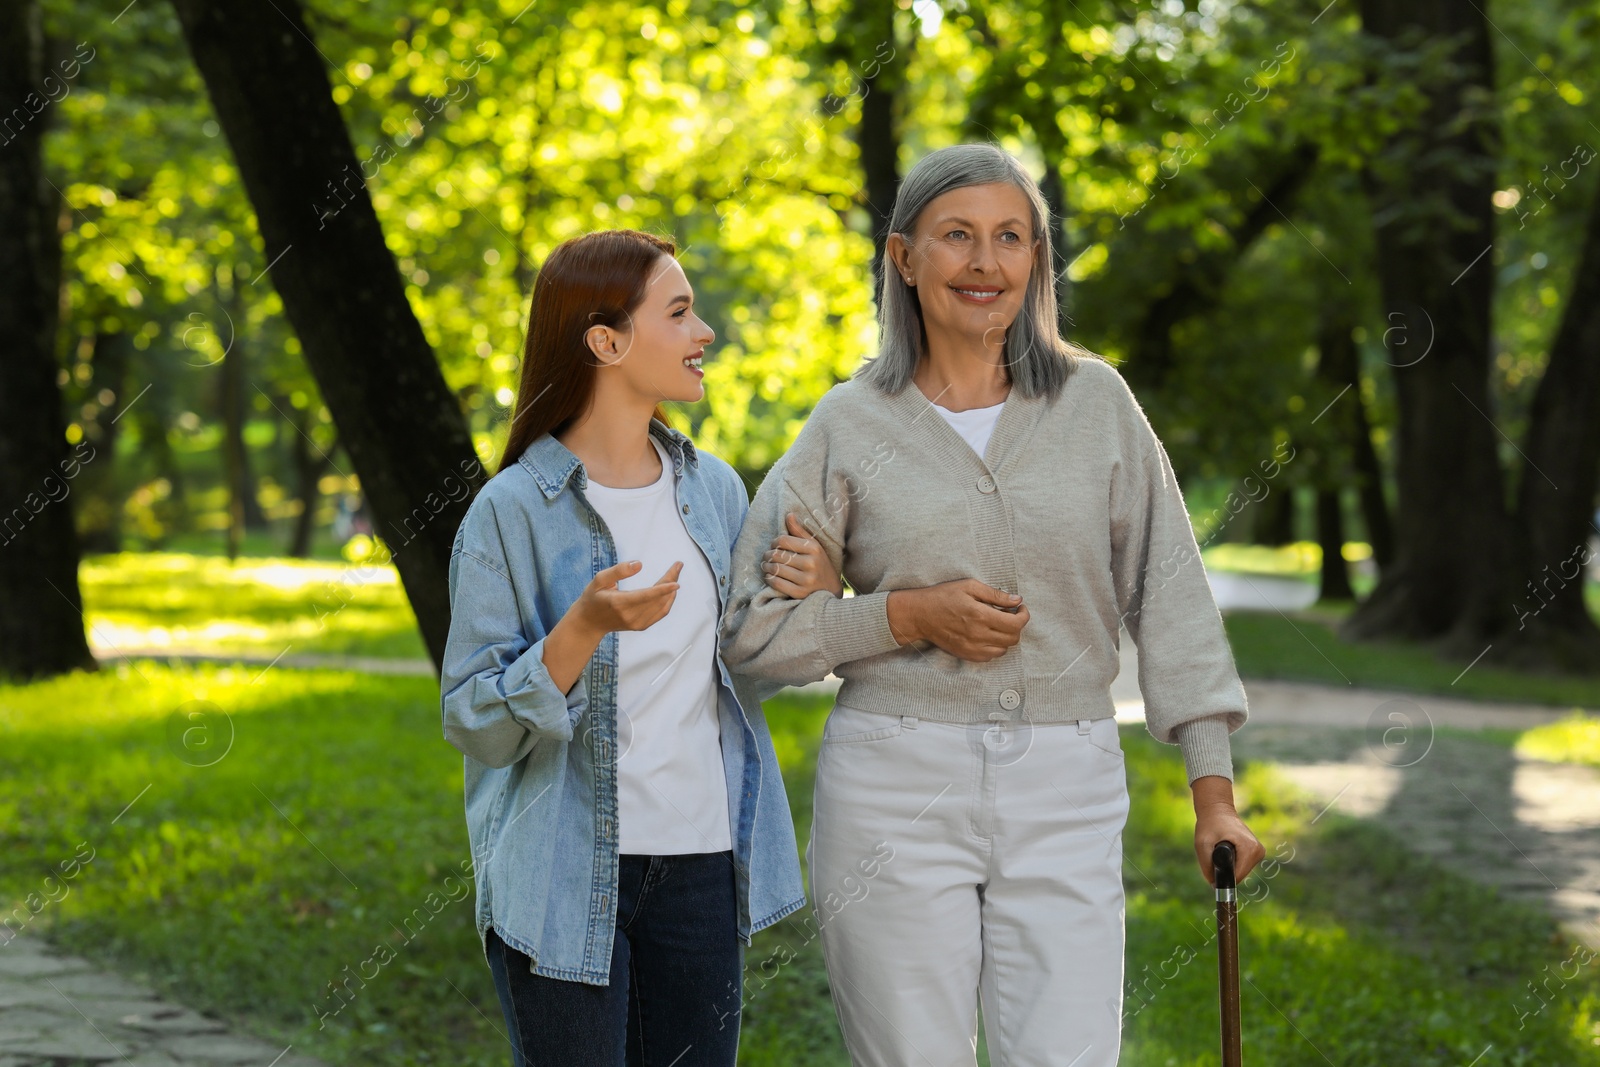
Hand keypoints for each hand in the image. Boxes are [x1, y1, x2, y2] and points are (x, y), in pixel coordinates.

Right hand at [572, 559, 681, 636]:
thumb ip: (618, 570)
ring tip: (675, 574)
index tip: (676, 580)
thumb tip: (639, 564)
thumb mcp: (599, 580)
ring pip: (662, 607)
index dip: (663, 588)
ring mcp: (637, 623)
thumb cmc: (593, 598)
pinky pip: (660, 613)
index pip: (646, 596)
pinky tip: (670, 590)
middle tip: (677, 566)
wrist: (589, 624)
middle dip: (671, 581)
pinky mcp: (641, 626)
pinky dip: (668, 601)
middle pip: (658, 599)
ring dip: (672, 591)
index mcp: (619, 603)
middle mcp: (630, 615)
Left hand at [762, 513, 842, 598]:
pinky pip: (777, 583)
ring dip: (766, 566)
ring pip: (776, 569)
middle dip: (768, 555)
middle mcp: (811, 563)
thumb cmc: (819, 564)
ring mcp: (806, 580)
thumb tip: (789, 514)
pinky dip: (769, 578)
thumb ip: (799, 531)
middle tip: (766, 556)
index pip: (783, 540)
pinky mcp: (800, 593)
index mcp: (814, 548)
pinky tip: (770, 576)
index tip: (774, 545)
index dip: (774, 542)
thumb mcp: (814, 546)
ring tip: (766, 565)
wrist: (831, 590)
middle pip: (778, 555)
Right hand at [887, 580, 1027, 660]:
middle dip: (1016, 625)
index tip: (1019, 607)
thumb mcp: (969, 586)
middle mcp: (978, 635)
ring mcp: (972, 648)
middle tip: (1008, 614)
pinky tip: (987, 634)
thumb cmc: (943, 596)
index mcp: (981, 615)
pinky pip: (990, 656)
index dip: (1024, 615)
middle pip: (1013, 638)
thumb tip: (1017, 600)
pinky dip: (994, 647)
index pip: (1016, 624)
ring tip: (997, 625)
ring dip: (1006, 637)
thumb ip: (995, 594)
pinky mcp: (966, 654)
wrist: (920, 615)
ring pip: (1003, 650)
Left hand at [1191, 775, 1264, 885]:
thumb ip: (1206, 865)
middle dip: (1225, 869)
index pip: (1238, 876)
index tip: (1212, 869)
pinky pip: (1243, 866)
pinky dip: (1233, 862)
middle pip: (1240, 875)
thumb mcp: (1202, 844)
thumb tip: (1213, 884)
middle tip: (1214, 853)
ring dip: (1228, 865)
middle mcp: (1259, 850)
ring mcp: (1259, 851)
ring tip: (1220, 849)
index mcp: (1250, 848)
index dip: (1223, 877)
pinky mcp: (1257, 852)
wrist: (1217, 810)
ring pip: (1241, 871)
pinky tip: (1226, 850)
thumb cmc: (1209, 824)